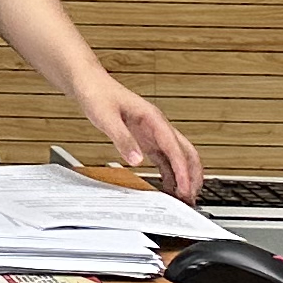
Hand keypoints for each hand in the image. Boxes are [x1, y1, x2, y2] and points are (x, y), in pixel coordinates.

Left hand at [76, 78, 201, 199]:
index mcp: (153, 118)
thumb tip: (137, 160)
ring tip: (184, 199)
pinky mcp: (147, 140)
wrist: (89, 84)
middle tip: (190, 198)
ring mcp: (154, 134)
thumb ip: (122, 139)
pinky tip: (169, 188)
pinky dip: (171, 174)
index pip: (175, 148)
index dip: (182, 170)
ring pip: (179, 157)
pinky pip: (165, 160)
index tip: (184, 188)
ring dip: (184, 176)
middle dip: (193, 175)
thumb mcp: (106, 118)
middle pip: (186, 152)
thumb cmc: (97, 94)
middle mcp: (158, 126)